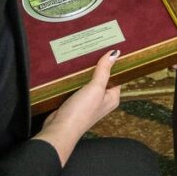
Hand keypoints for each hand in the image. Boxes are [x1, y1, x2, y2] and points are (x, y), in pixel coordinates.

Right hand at [34, 49, 121, 165]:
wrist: (60, 129)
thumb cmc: (81, 112)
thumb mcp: (95, 88)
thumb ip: (104, 71)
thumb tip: (115, 54)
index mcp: (112, 97)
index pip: (117, 76)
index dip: (114, 63)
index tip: (110, 46)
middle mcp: (102, 100)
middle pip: (102, 77)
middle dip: (98, 64)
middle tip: (95, 46)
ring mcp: (88, 101)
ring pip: (89, 80)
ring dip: (86, 70)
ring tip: (83, 53)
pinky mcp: (75, 101)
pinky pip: (78, 85)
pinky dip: (76, 77)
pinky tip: (72, 67)